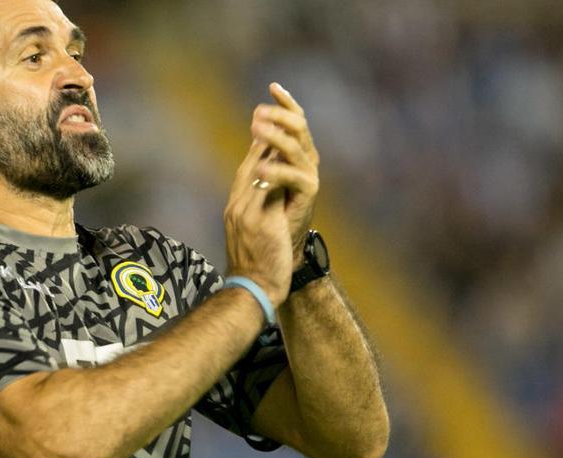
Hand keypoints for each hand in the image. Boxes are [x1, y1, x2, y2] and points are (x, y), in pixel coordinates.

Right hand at [224, 139, 293, 306]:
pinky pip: (270, 186)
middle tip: (277, 112)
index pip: (247, 169)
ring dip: (274, 145)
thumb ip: (262, 208)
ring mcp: (245, 211)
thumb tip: (274, 189)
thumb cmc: (257, 267)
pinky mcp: (258, 220)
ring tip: (289, 126)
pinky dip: (281, 168)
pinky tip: (294, 155)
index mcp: (236, 207)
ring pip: (259, 169)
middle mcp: (237, 205)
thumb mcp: (257, 232)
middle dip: (265, 136)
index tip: (272, 127)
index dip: (260, 146)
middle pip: (251, 162)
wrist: (252, 290)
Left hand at [250, 83, 319, 268]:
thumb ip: (260, 161)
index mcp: (290, 159)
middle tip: (261, 111)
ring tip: (257, 129)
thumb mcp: (255, 188)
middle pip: (299, 130)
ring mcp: (306, 181)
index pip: (291, 124)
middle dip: (281, 116)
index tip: (272, 86)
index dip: (285, 104)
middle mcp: (303, 165)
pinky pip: (296, 177)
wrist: (267, 265)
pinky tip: (260, 168)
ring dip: (276, 137)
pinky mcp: (307, 199)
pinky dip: (277, 171)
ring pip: (297, 149)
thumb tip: (256, 133)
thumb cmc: (260, 229)